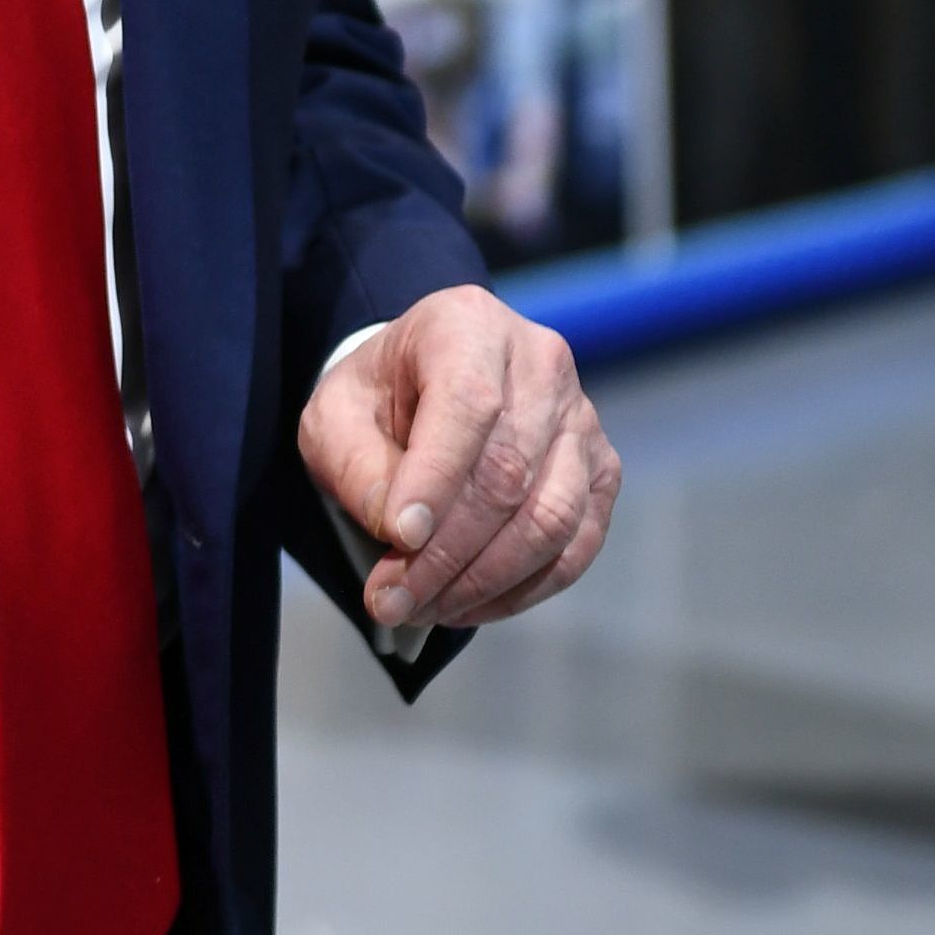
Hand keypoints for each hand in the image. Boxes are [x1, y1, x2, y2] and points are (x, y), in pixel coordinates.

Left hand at [299, 286, 617, 634]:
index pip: (468, 405)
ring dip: (484, 580)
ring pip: (551, 517)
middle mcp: (540, 363)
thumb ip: (360, 468)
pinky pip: (576, 546)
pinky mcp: (601, 471)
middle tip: (392, 601)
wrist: (419, 390)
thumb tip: (404, 534)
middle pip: (510, 472)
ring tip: (422, 608)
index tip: (397, 540)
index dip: (436, 480)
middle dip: (447, 552)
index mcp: (468, 326)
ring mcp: (581, 418)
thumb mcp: (334, 419)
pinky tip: (467, 605)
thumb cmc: (375, 402)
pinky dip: (522, 589)